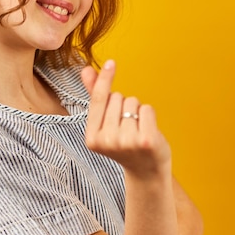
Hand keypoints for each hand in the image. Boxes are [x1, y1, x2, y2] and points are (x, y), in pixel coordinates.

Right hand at [82, 60, 170, 178]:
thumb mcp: (106, 123)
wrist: (146, 172)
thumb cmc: (124, 143)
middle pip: (118, 98)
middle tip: (127, 127)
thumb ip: (96, 96)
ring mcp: (127, 142)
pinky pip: (146, 109)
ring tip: (137, 130)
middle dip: (124, 105)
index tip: (111, 62)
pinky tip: (147, 131)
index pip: (98, 100)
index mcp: (92, 138)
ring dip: (137, 111)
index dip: (105, 79)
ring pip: (133, 102)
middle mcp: (107, 141)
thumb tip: (86, 70)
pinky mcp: (146, 141)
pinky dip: (149, 115)